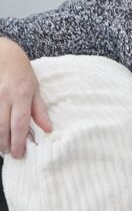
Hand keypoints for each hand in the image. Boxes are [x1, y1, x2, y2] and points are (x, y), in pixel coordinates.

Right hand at [0, 38, 51, 157]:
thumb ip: (40, 110)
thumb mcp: (35, 88)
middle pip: (3, 127)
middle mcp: (5, 97)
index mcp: (22, 95)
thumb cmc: (22, 73)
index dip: (18, 141)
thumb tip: (47, 129)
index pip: (19, 123)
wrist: (3, 55)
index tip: (19, 153)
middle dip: (6, 144)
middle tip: (11, 155)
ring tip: (3, 149)